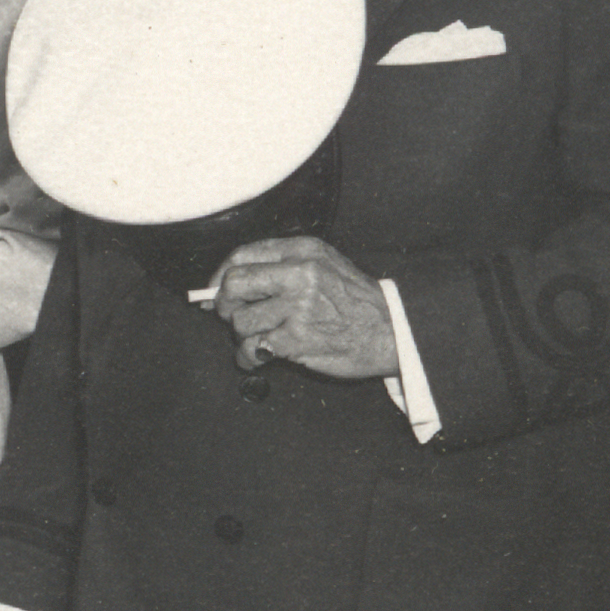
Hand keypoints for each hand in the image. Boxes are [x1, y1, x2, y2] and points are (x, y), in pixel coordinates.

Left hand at [208, 237, 398, 379]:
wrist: (393, 331)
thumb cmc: (356, 302)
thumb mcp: (326, 265)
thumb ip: (282, 267)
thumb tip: (226, 284)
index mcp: (304, 252)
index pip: (243, 255)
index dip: (221, 276)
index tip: (216, 291)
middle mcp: (300, 274)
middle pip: (234, 285)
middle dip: (225, 305)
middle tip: (234, 317)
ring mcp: (298, 307)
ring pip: (241, 321)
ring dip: (243, 335)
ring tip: (260, 338)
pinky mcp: (297, 339)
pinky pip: (252, 349)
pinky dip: (247, 358)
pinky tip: (258, 358)